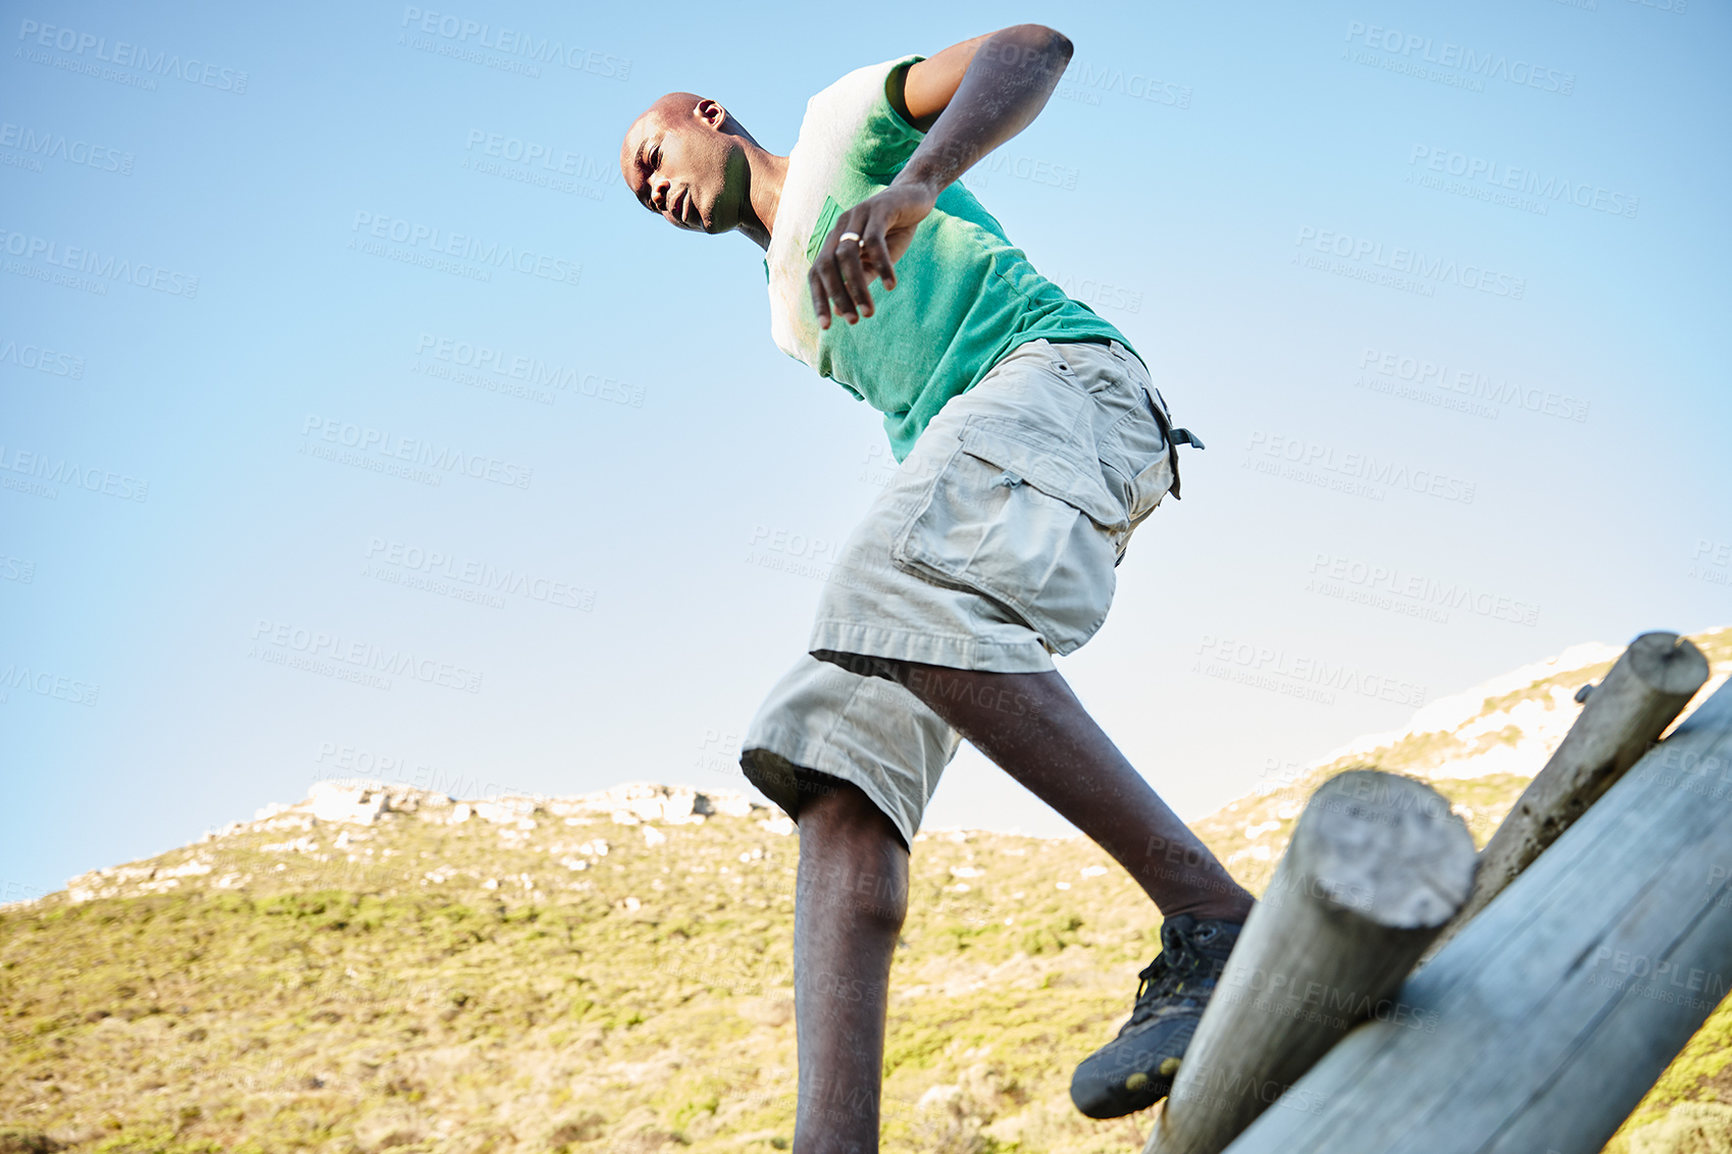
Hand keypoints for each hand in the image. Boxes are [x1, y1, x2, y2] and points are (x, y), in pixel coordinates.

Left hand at [807, 182, 937, 328]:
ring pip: (847, 256)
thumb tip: (842, 310)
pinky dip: (881, 265)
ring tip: (869, 311)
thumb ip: (860, 279)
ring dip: (857, 287)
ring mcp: (858, 215)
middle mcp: (841, 227)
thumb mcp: (875, 260)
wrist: (915, 196)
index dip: (819, 299)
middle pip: (827, 265)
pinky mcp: (879, 209)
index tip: (826, 326)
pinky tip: (891, 285)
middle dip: (837, 296)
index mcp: (835, 239)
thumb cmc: (893, 231)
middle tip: (853, 320)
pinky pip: (874, 241)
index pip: (817, 272)